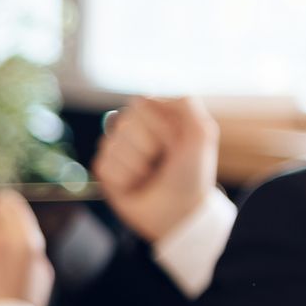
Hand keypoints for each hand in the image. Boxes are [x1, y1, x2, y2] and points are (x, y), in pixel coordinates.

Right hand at [92, 96, 218, 243]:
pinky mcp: (105, 170)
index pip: (139, 104)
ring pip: (112, 147)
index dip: (159, 127)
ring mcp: (116, 148)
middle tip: (162, 162)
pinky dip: (124, 180)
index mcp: (153, 113)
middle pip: (123, 124)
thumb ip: (186, 104)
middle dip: (147, 148)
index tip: (176, 144)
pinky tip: (136, 185)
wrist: (180, 212)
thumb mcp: (202, 135)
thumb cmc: (193, 174)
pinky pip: (104, 166)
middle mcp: (131, 127)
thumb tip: (151, 93)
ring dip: (137, 167)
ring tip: (149, 176)